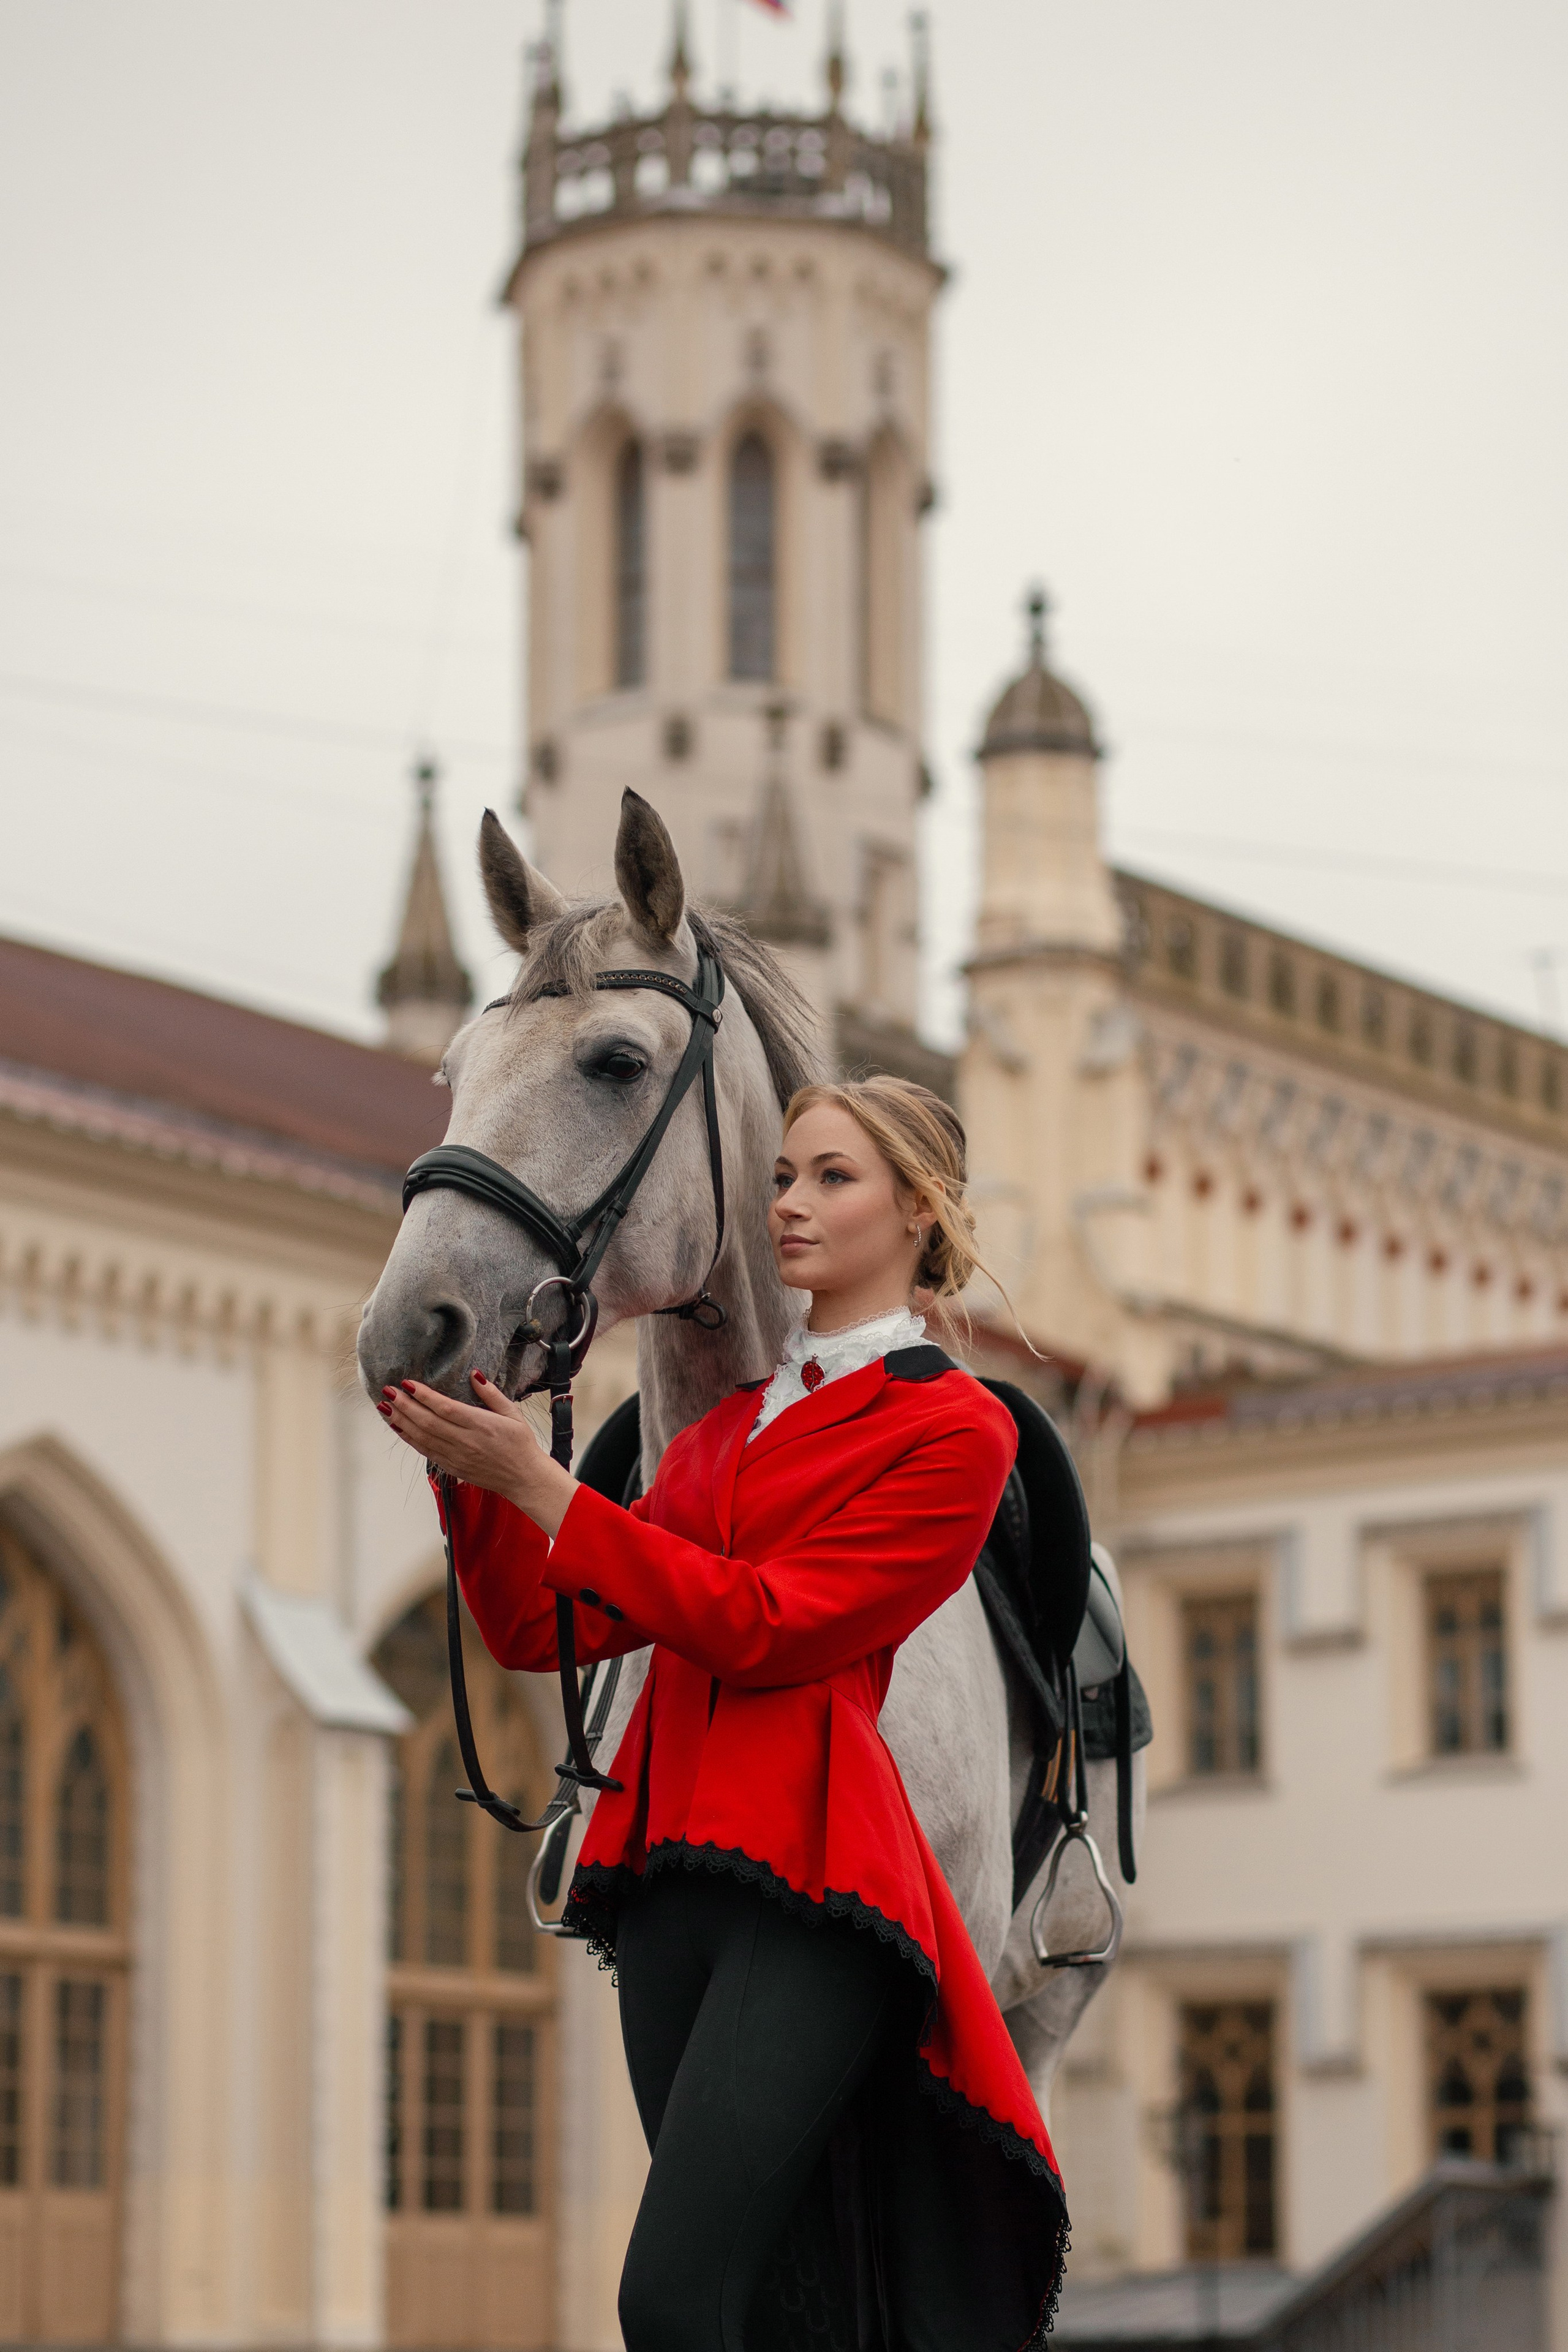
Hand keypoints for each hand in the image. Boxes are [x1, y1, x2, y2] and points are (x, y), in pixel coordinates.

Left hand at [377, 1374, 578, 1538]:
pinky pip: (426, 1451)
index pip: (445, 1408)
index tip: (407, 1383)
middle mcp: (465, 1441)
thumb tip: (474, 1374)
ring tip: (385, 1407)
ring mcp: (456, 1456)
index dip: (423, 1396)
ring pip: (422, 1437)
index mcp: (481, 1425)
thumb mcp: (513, 1414)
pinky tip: (398, 1427)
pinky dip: (410, 1439)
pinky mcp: (452, 1467)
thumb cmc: (521, 1444)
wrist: (524, 1478)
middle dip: (405, 1406)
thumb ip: (492, 1394)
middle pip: (428, 1422)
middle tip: (387, 1391)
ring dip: (401, 1421)